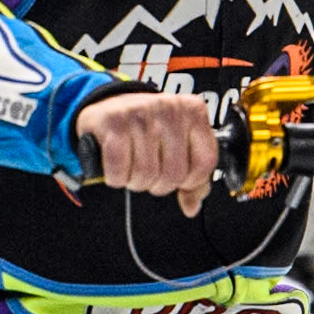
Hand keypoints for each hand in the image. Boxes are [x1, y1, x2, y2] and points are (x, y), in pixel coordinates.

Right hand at [75, 92, 217, 217]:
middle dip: (158, 184)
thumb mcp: (177, 144)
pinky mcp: (113, 121)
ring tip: (132, 168)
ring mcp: (140, 112)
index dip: (190, 181)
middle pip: (174, 173)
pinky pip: (119, 168)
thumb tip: (193, 206)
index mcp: (193, 111)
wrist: (109, 107)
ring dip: (136, 181)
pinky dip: (116, 177)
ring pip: (146, 173)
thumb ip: (192, 175)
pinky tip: (117, 167)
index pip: (204, 162)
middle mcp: (169, 108)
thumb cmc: (147, 128)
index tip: (179, 178)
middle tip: (149, 173)